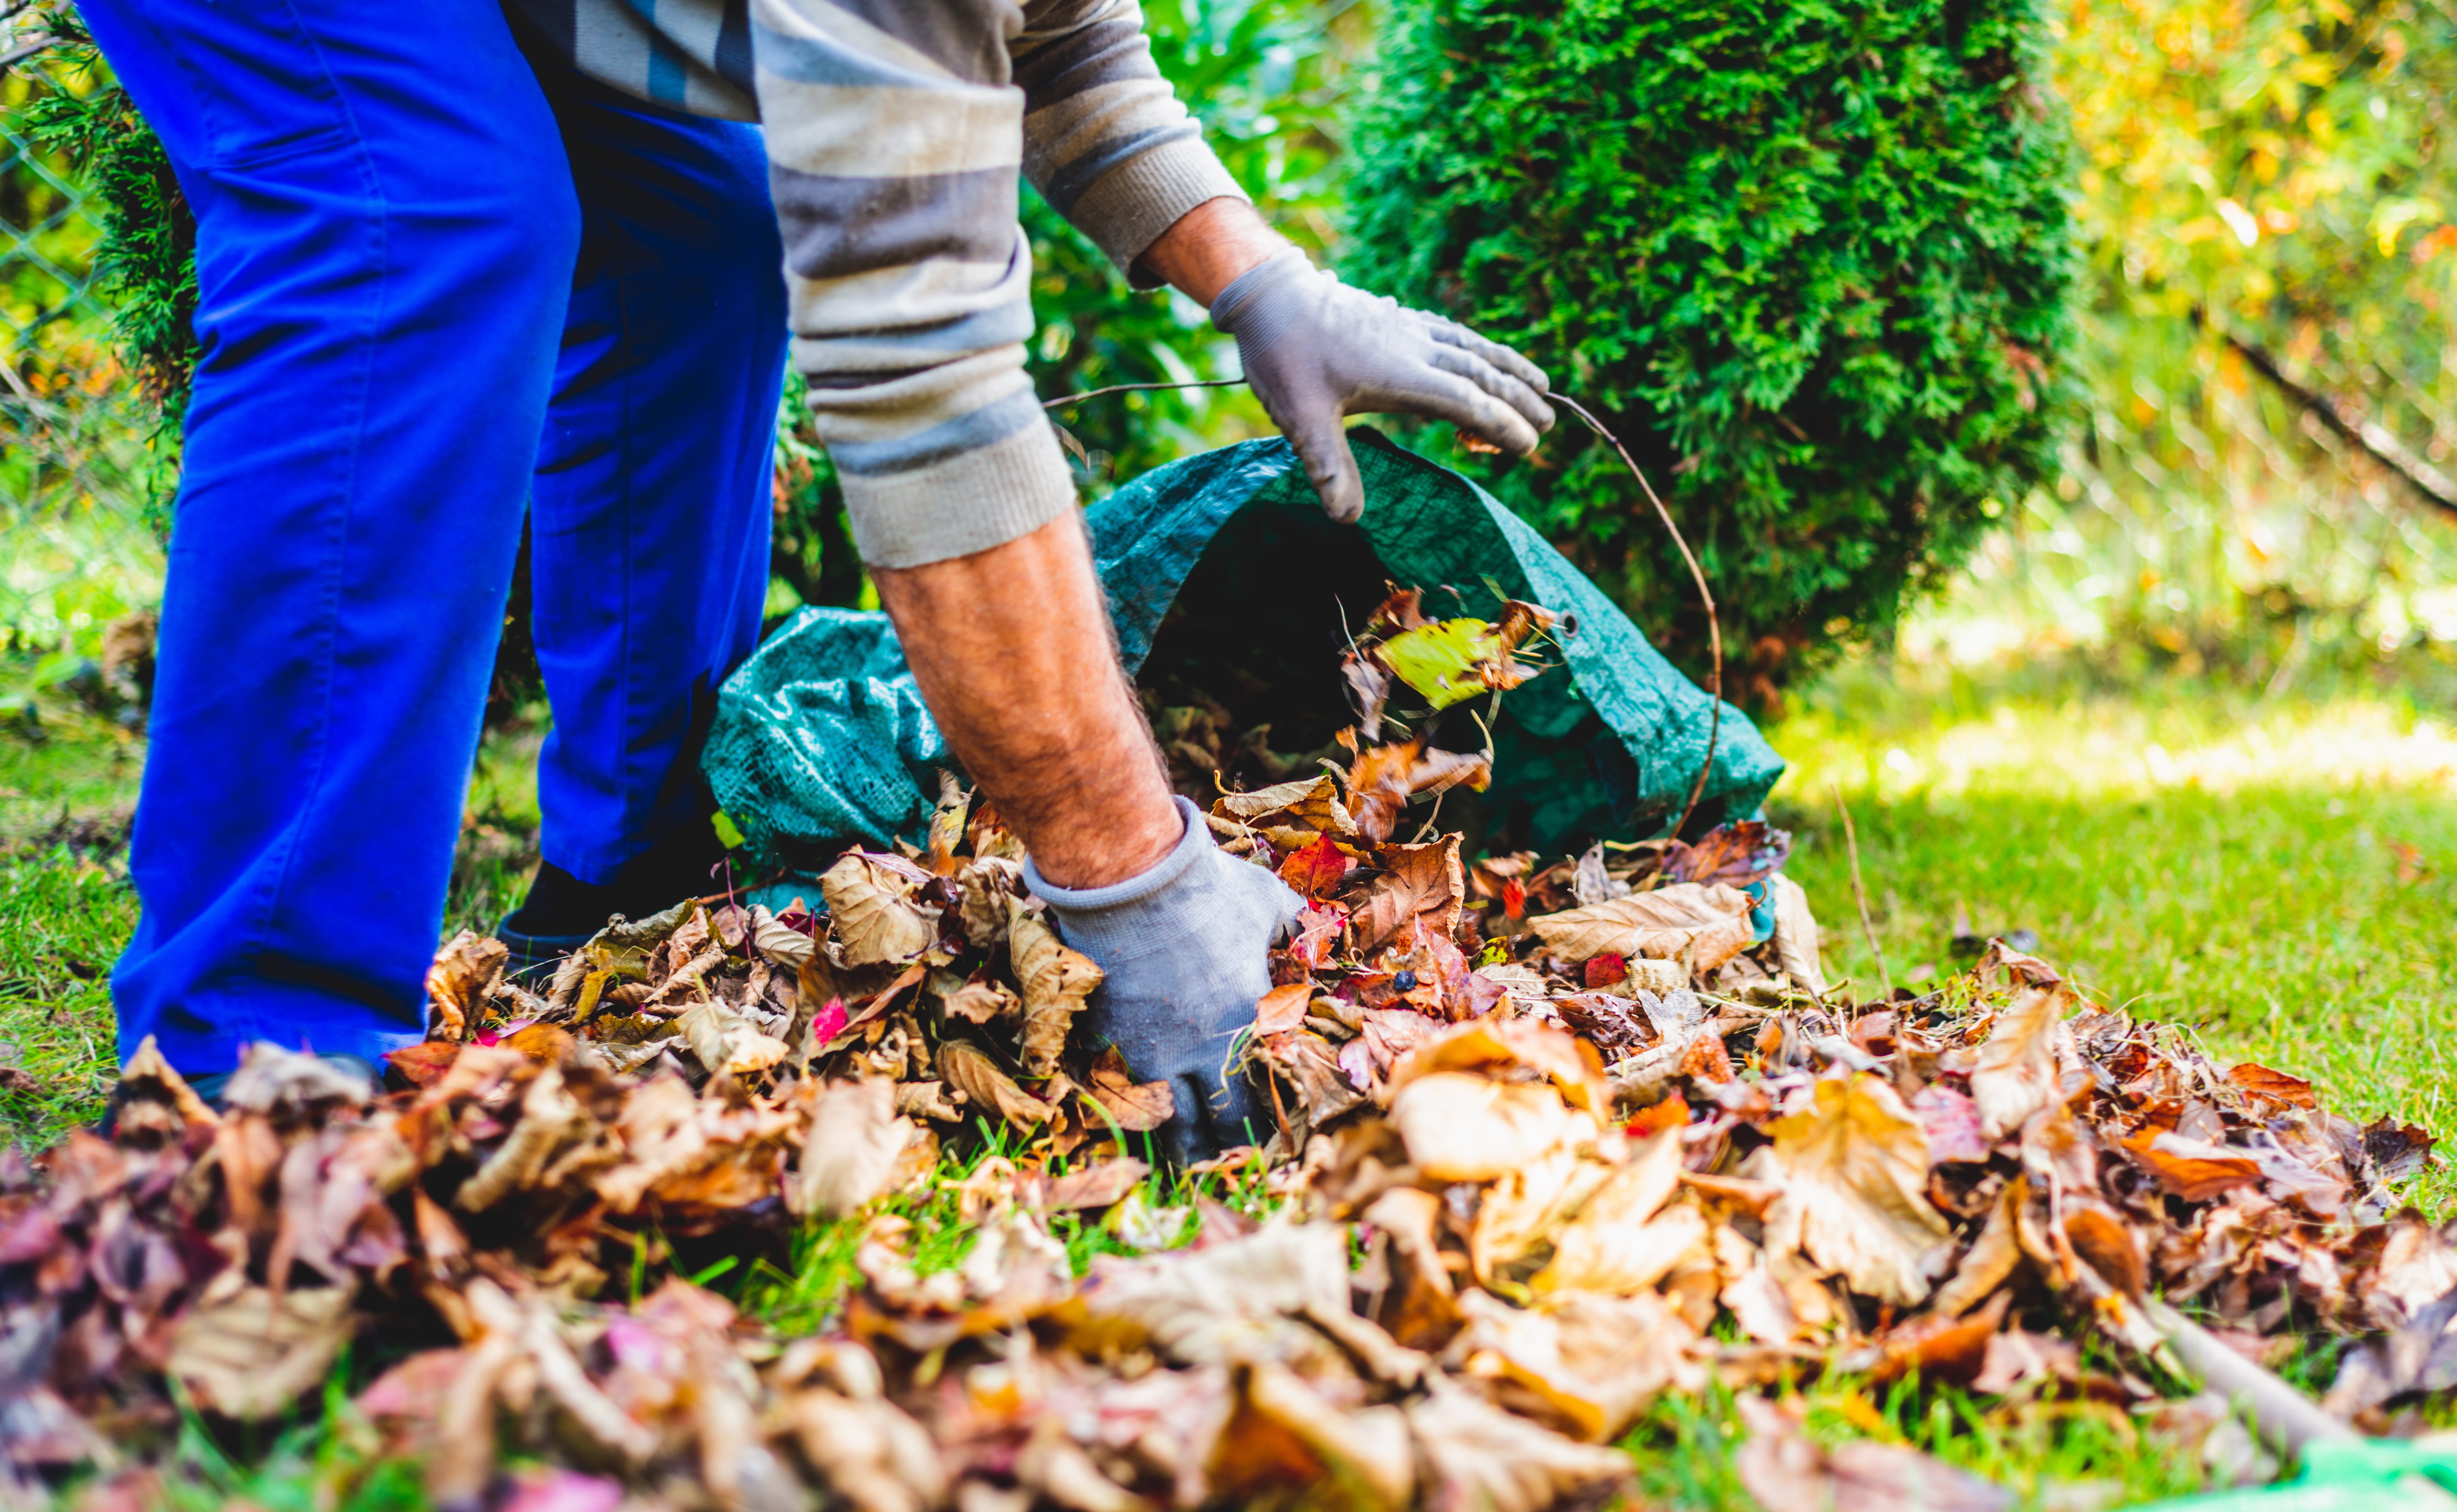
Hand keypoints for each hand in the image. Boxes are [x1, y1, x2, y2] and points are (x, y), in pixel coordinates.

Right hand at [1023, 798, 1300, 1163]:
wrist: (1129, 874)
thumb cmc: (1207, 887)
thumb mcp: (1269, 903)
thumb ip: (1296, 928)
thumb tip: (1319, 935)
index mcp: (1244, 1027)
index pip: (1260, 1107)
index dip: (1266, 1133)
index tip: (1269, 1142)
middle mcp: (1196, 1052)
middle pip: (1212, 1129)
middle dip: (1223, 1149)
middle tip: (1228, 1155)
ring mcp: (1144, 1050)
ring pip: (1162, 1121)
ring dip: (1175, 1140)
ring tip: (1184, 1155)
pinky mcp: (1103, 1036)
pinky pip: (1115, 1082)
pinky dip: (1126, 1096)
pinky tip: (1133, 1102)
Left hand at [1210, 250, 1554, 522]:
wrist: (1269, 295)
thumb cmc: (1284, 355)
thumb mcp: (1300, 418)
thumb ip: (1328, 467)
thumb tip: (1347, 520)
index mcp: (1402, 373)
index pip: (1468, 402)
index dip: (1502, 425)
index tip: (1529, 447)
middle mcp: (1415, 347)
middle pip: (1482, 373)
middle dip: (1519, 399)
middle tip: (1550, 424)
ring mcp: (1409, 329)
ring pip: (1473, 348)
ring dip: (1509, 367)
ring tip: (1541, 384)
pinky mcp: (1398, 319)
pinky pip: (1453, 333)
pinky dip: (1478, 347)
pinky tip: (1484, 354)